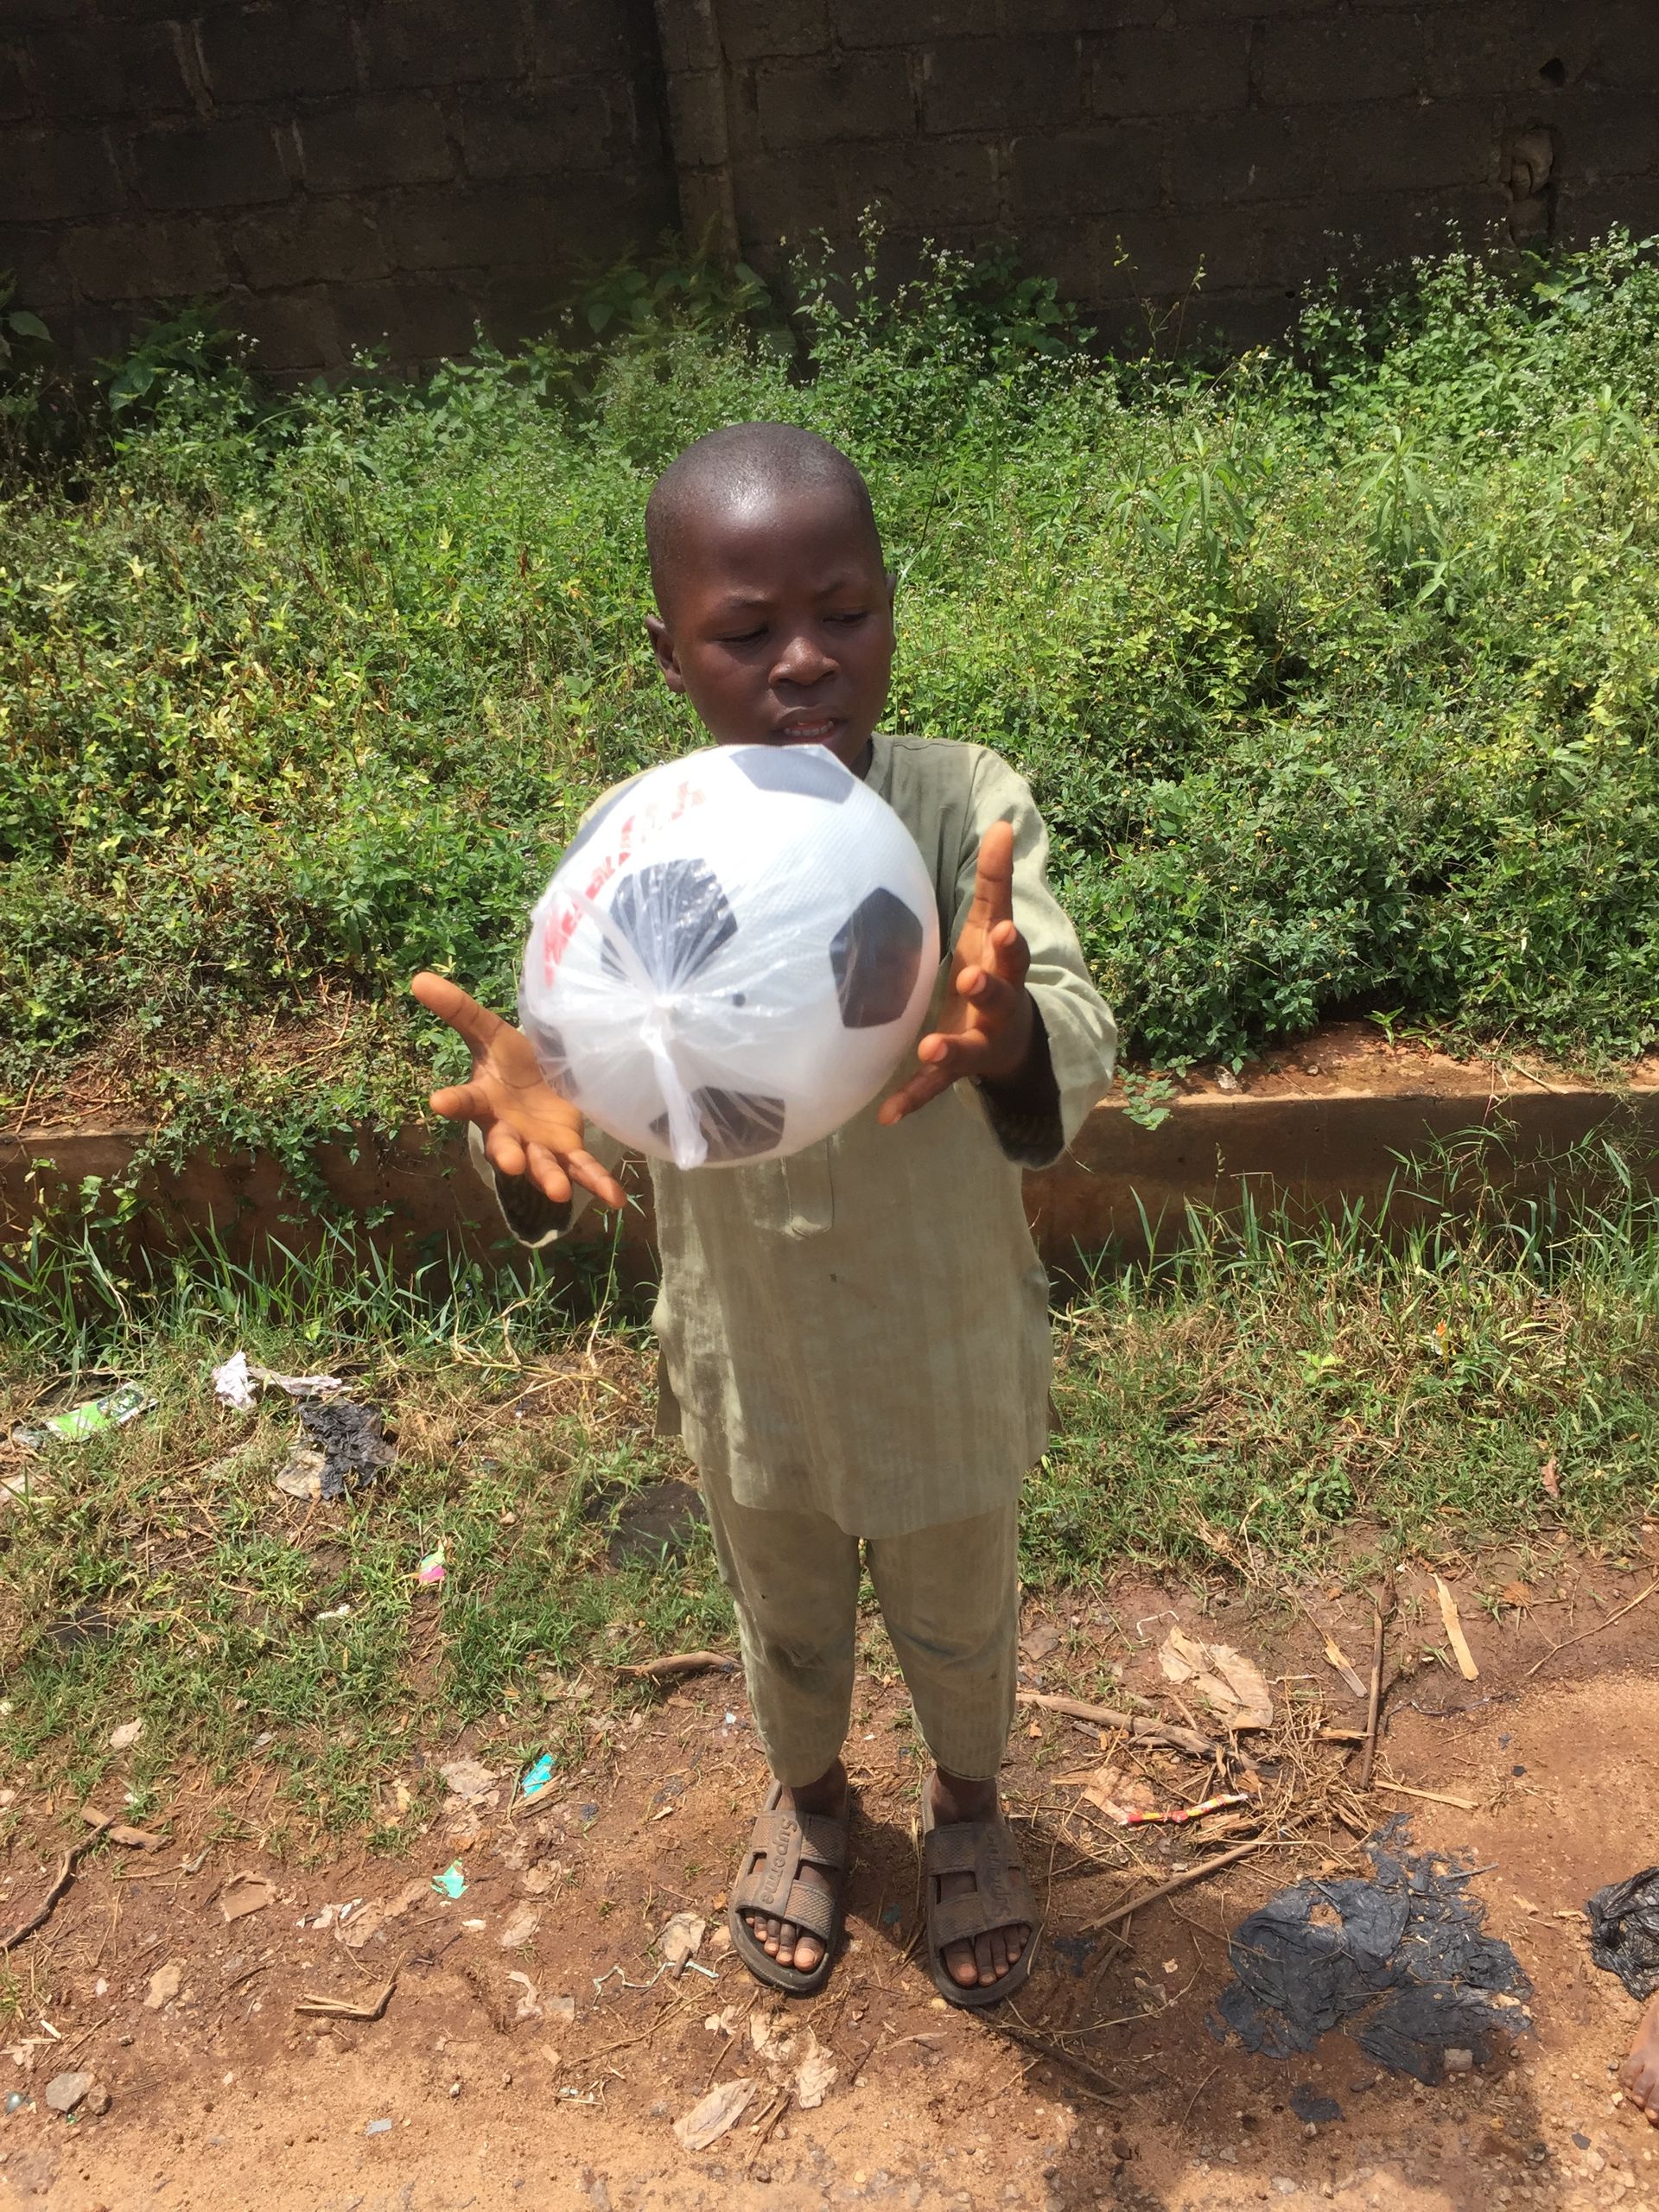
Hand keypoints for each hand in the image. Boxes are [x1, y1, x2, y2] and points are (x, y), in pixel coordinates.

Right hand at [410, 972, 625, 1210]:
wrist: (544, 1078)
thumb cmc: (511, 1059)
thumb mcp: (488, 1031)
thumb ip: (459, 1010)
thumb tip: (419, 978)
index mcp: (485, 1101)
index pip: (465, 1101)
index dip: (453, 1101)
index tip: (438, 1101)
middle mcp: (507, 1130)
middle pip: (503, 1145)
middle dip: (506, 1154)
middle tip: (508, 1163)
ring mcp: (537, 1146)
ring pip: (541, 1165)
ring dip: (549, 1178)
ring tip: (559, 1192)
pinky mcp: (567, 1151)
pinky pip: (581, 1170)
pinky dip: (598, 1184)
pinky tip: (615, 1198)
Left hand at [878, 821, 1033, 1126]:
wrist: (1012, 1041)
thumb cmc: (992, 969)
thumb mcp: (992, 928)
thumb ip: (996, 881)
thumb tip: (1003, 823)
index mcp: (1003, 968)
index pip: (1010, 951)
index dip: (1008, 941)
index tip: (1004, 928)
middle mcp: (996, 1007)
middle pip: (999, 996)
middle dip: (989, 987)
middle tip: (973, 976)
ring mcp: (976, 1042)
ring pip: (966, 1048)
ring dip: (949, 1049)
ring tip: (931, 1049)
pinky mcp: (953, 1070)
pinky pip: (932, 1090)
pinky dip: (911, 1100)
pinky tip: (885, 1115)